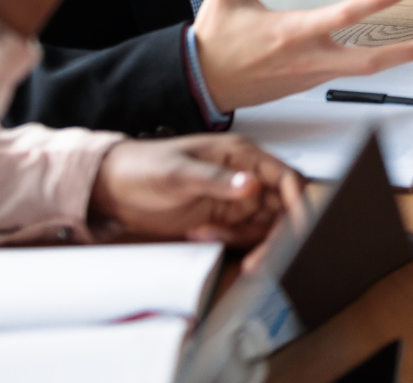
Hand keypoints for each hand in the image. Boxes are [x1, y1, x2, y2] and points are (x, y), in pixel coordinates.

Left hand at [91, 134, 301, 246]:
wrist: (113, 187)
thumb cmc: (143, 167)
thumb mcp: (179, 172)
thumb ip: (217, 179)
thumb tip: (251, 185)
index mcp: (242, 155)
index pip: (286, 178)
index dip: (299, 202)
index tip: (299, 227)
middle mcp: (245, 177)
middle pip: (281, 208)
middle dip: (276, 234)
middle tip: (261, 255)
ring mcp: (236, 200)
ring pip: (265, 226)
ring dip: (247, 240)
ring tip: (211, 237)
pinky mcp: (224, 219)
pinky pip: (243, 236)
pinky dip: (230, 242)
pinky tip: (203, 235)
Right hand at [192, 0, 412, 111]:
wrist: (199, 83)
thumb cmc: (214, 40)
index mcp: (293, 31)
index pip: (344, 15)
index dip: (376, 2)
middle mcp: (309, 58)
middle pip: (370, 62)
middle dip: (408, 52)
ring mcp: (311, 75)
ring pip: (363, 70)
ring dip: (398, 58)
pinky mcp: (308, 84)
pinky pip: (346, 73)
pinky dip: (370, 62)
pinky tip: (387, 52)